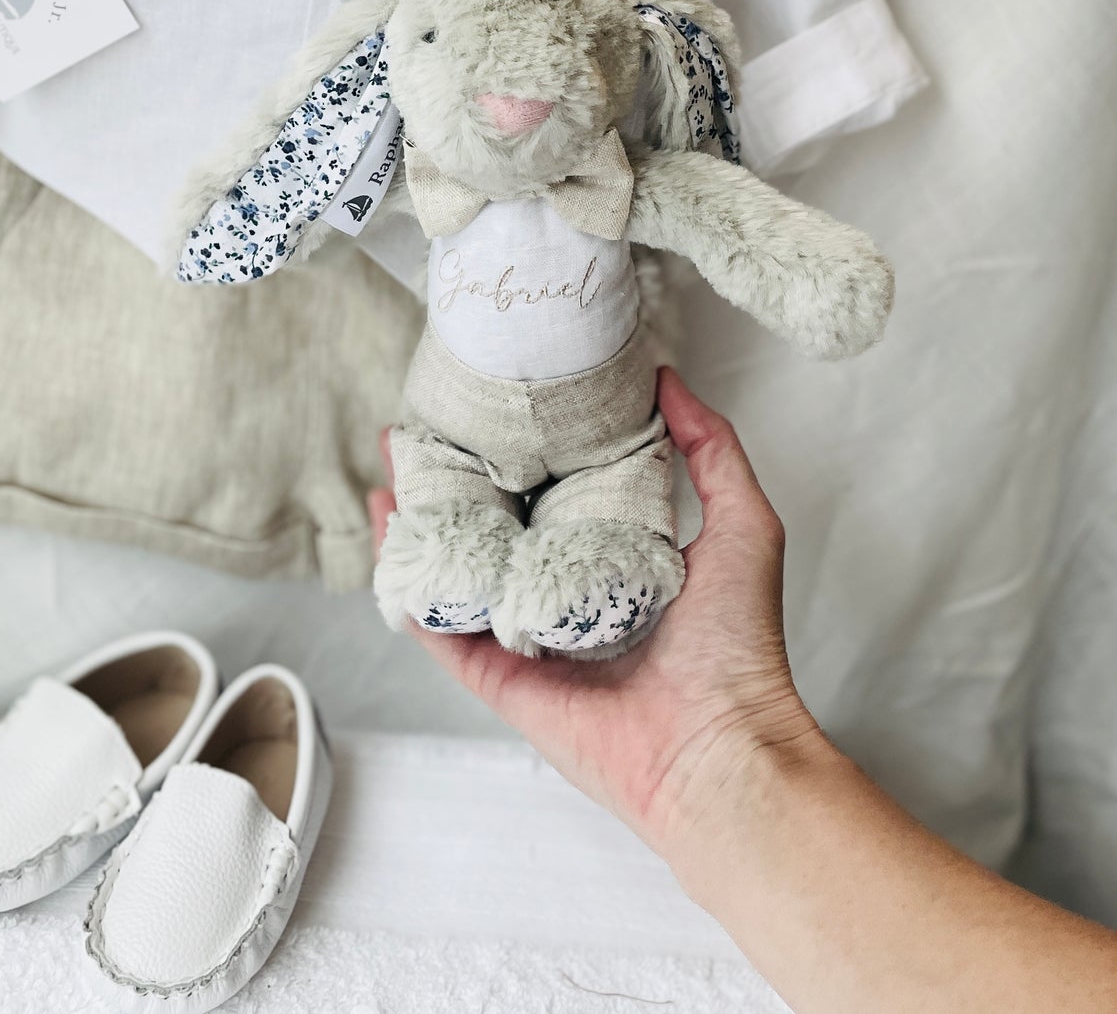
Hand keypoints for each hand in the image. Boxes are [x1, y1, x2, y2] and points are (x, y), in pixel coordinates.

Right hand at [368, 368, 823, 863]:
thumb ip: (713, 450)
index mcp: (619, 566)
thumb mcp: (744, 525)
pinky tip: (387, 531)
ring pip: (457, 572)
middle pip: (495, 531)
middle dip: (457, 482)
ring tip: (392, 469)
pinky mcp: (499, 679)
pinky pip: (440, 624)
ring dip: (420, 523)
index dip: (524, 454)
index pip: (557, 499)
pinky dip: (407, 580)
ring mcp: (528, 640)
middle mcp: (568, 599)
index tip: (497, 409)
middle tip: (425, 432)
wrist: (720, 748)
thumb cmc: (740, 648)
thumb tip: (667, 382)